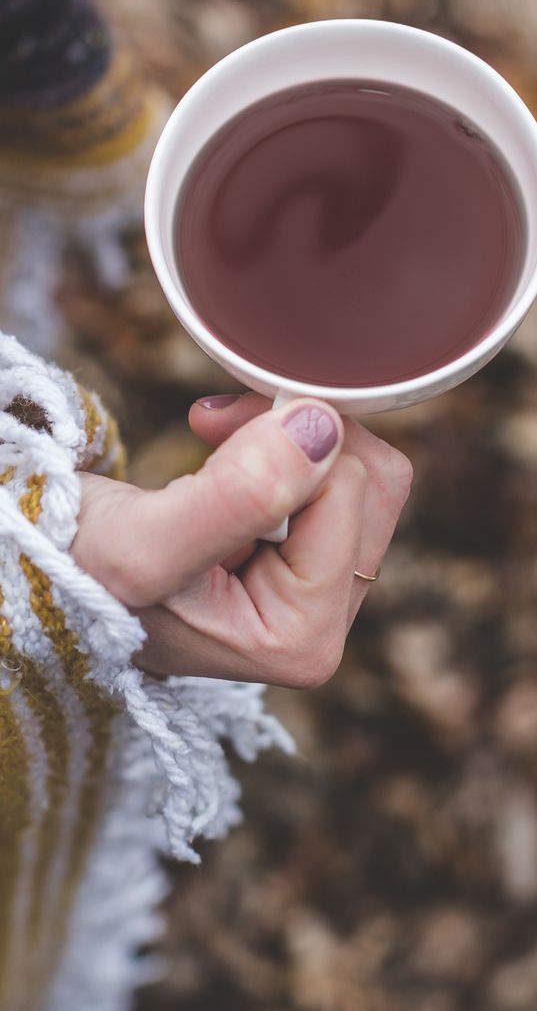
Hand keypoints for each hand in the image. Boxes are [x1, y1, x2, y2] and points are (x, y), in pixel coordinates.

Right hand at [71, 394, 411, 686]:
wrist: (49, 574)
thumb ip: (235, 496)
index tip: (210, 429)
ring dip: (289, 435)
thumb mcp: (144, 545)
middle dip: (297, 434)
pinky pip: (337, 476)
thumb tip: (324, 427)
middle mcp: (323, 625)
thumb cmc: (79, 576)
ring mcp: (317, 594)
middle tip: (215, 425)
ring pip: (363, 475)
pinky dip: (285, 443)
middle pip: (373, 486)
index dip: (285, 440)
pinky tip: (225, 451)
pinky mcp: (304, 561)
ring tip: (215, 439)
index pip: (348, 493)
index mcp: (301, 641)